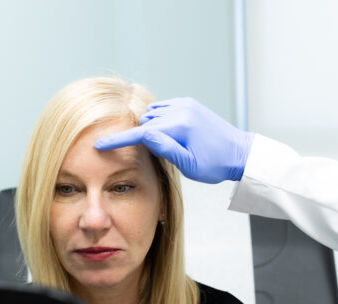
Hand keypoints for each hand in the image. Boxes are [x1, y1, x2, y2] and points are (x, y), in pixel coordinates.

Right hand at [94, 97, 254, 183]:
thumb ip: (165, 149)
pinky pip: (163, 108)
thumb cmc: (215, 164)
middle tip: (150, 154)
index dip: (118, 140)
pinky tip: (167, 132)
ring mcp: (185, 104)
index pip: (141, 132)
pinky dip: (158, 118)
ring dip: (150, 126)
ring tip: (163, 145)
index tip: (99, 144)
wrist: (238, 152)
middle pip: (145, 121)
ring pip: (152, 113)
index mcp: (179, 126)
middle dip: (140, 135)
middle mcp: (180, 110)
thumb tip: (143, 137)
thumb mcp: (189, 165)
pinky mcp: (188, 103)